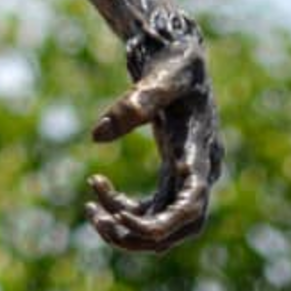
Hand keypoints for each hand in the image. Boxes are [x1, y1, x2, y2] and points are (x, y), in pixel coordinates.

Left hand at [84, 26, 222, 251]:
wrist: (181, 56)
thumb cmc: (173, 65)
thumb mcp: (158, 79)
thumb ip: (133, 105)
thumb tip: (96, 135)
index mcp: (200, 152)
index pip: (191, 206)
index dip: (161, 224)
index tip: (120, 218)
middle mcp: (200, 172)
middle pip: (180, 228)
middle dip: (138, 234)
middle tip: (95, 217)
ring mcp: (187, 178)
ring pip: (164, 225)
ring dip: (126, 227)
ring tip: (89, 211)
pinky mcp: (172, 175)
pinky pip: (152, 208)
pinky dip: (124, 208)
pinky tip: (97, 187)